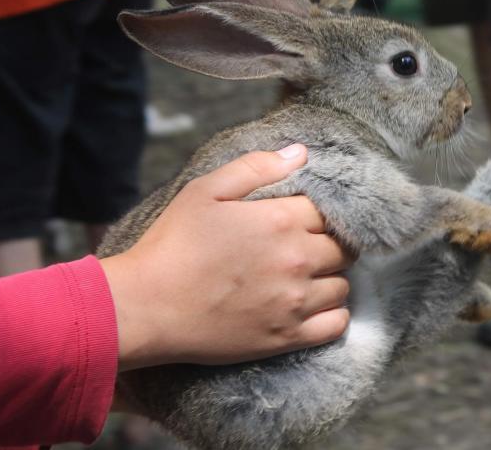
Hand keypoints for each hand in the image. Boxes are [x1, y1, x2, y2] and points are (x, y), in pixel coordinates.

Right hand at [101, 144, 353, 370]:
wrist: (145, 307)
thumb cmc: (172, 244)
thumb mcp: (205, 191)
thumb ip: (256, 167)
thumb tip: (301, 153)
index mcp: (280, 221)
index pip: (330, 212)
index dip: (319, 215)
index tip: (305, 221)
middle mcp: (296, 260)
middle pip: (344, 249)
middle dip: (331, 245)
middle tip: (308, 248)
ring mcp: (295, 302)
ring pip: (343, 286)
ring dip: (330, 279)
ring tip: (308, 277)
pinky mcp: (287, 336)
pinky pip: (336, 325)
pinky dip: (333, 315)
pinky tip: (315, 306)